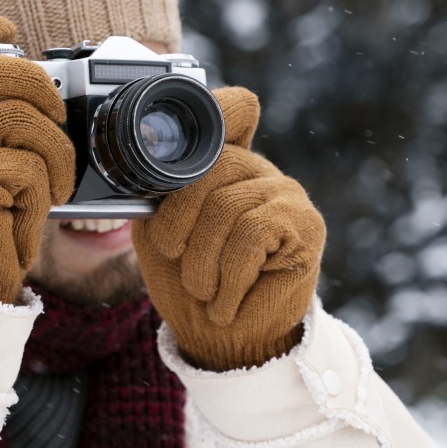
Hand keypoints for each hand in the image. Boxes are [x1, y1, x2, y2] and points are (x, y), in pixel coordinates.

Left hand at [133, 87, 325, 370]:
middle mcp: (255, 168)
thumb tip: (142, 170)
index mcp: (219, 163)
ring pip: (225, 208)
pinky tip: (227, 300)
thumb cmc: (189, 283)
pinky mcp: (305, 223)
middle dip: (178, 226)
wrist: (224, 341)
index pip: (233, 110)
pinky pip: (250, 235)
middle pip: (208, 170)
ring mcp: (283, 191)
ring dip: (201, 263)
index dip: (220, 106)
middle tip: (177, 261)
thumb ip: (156, 196)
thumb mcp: (158, 234)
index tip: (186, 129)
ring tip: (205, 290)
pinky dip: (228, 278)